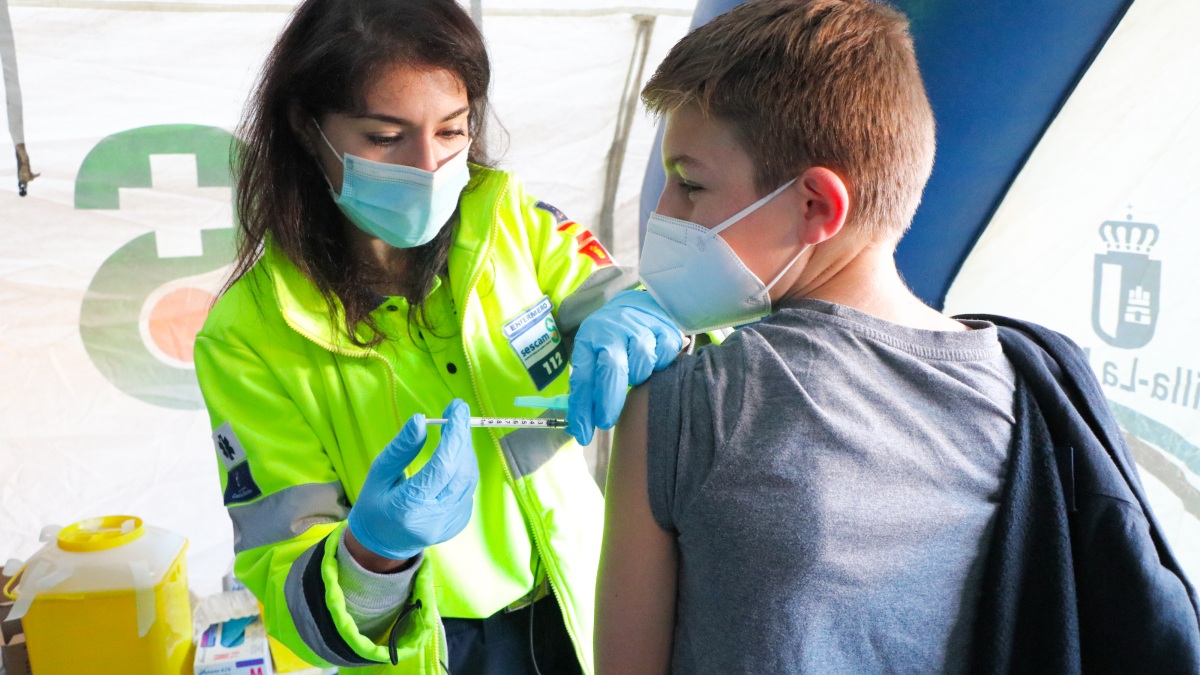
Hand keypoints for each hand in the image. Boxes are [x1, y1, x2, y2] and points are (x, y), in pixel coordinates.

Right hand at [347, 399, 478, 560]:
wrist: (381, 544)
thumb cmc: (375, 505)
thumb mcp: (379, 473)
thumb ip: (401, 448)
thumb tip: (422, 420)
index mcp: (409, 506)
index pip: (442, 465)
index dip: (454, 434)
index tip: (458, 409)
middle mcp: (434, 518)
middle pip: (461, 471)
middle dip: (462, 438)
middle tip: (457, 413)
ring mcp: (449, 524)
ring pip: (469, 479)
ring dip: (465, 451)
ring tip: (454, 432)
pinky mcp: (458, 524)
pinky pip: (467, 489)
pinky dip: (463, 468)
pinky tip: (451, 459)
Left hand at [567, 290, 682, 444]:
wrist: (639, 303)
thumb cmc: (613, 340)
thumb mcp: (593, 355)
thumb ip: (588, 388)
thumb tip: (579, 428)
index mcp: (590, 339)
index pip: (582, 377)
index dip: (582, 408)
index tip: (583, 434)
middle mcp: (613, 330)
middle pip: (612, 368)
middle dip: (609, 400)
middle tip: (606, 422)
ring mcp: (641, 327)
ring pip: (642, 362)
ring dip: (639, 376)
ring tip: (636, 375)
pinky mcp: (665, 328)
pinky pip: (666, 355)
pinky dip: (661, 364)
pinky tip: (655, 362)